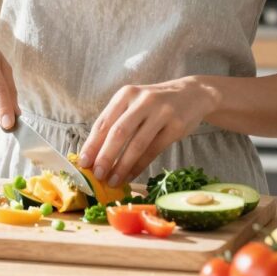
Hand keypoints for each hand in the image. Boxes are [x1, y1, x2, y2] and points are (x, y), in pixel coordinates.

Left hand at [77, 76, 216, 187]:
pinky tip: (130, 176)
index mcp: (126, 94)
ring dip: (122, 166)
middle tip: (96, 175)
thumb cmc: (156, 103)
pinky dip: (140, 166)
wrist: (193, 94)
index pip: (104, 122)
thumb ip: (116, 122)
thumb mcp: (135, 103)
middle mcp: (142, 100)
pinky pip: (153, 150)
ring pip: (137, 144)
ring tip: (113, 181)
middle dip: (105, 157)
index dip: (92, 144)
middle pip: (119, 132)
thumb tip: (94, 154)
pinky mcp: (175, 126)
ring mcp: (161, 112)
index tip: (83, 163)